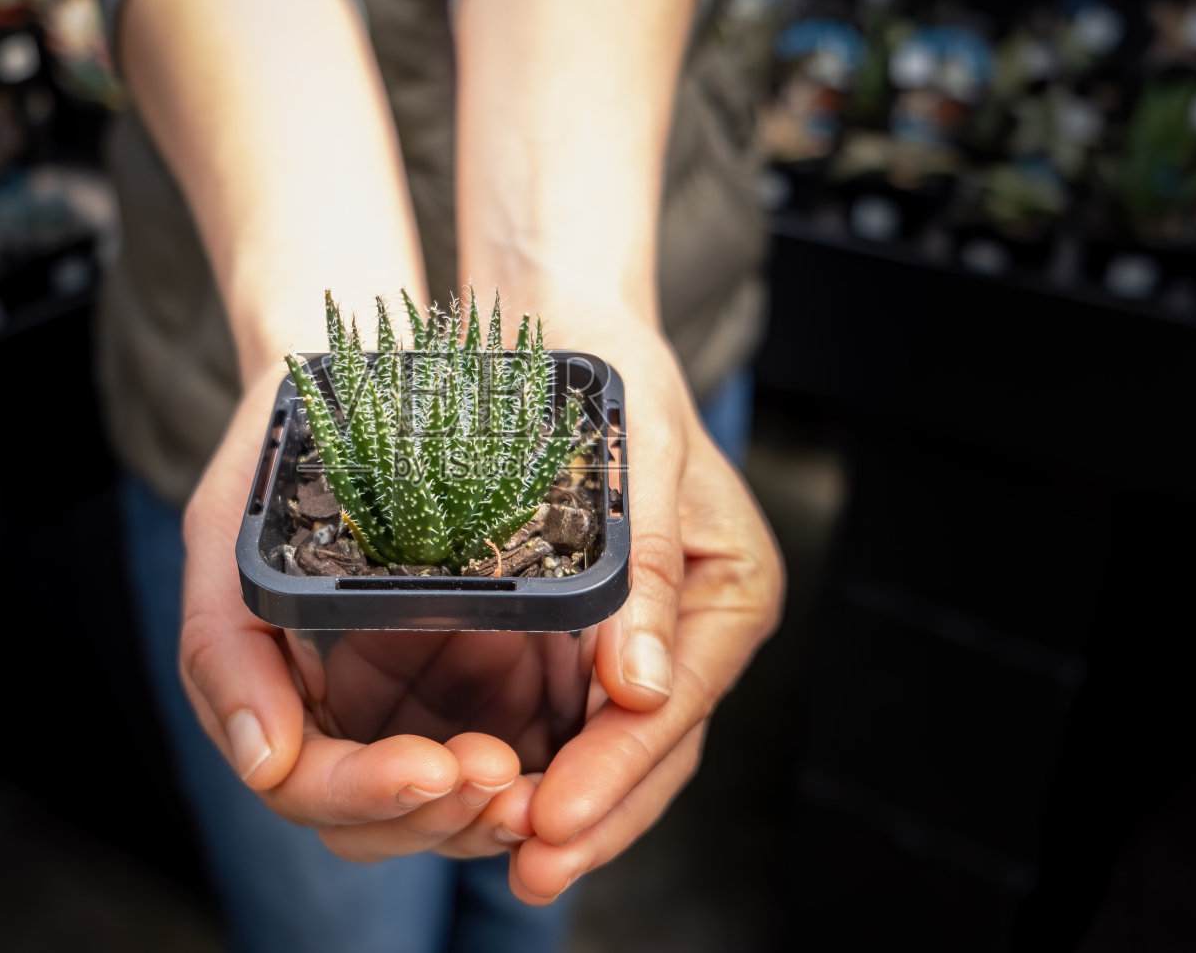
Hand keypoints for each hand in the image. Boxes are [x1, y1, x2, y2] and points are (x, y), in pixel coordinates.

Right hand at [178, 377, 536, 860]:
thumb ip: (223, 646)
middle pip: (376, 821)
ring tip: (536, 785)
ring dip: (484, 814)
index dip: (367, 791)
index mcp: (274, 693)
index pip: (307, 785)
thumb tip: (263, 762)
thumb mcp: (230, 529)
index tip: (432, 765)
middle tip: (502, 779)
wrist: (363, 381)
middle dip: (437, 815)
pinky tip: (563, 760)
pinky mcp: (481, 685)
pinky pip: (504, 761)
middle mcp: (339, 715)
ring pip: (440, 811)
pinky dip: (529, 776)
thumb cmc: (281, 454)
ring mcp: (407, 707)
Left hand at [506, 315, 784, 902]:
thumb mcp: (641, 446)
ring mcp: (627, 641)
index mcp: (727, 594)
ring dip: (548, 803)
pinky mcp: (570, 636)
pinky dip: (518, 758)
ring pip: (597, 750)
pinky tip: (468, 788)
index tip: (551, 823)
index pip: (671, 710)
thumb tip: (644, 690)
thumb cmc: (608, 371)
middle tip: (523, 869)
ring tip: (485, 844)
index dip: (613, 777)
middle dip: (585, 815)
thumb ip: (650, 569)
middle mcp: (684, 633)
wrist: (555, 325)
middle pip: (644, 753)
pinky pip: (550, 717)